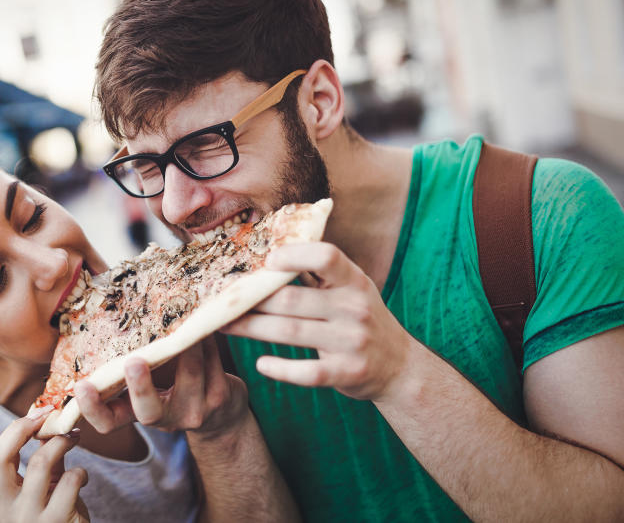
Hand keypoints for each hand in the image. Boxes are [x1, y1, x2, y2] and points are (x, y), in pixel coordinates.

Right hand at [0, 409, 89, 521]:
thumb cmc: (54, 516)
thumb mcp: (41, 490)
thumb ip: (44, 460)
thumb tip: (51, 422)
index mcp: (0, 496)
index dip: (14, 431)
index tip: (37, 415)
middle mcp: (8, 508)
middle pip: (0, 459)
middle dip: (23, 430)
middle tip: (49, 417)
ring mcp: (31, 517)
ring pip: (40, 464)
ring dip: (62, 442)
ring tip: (74, 437)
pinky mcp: (57, 522)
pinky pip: (70, 482)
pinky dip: (80, 472)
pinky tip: (82, 476)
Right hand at [74, 337, 249, 438]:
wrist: (222, 416)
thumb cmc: (172, 389)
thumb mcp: (147, 384)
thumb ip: (129, 364)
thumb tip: (106, 316)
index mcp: (136, 414)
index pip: (108, 422)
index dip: (92, 409)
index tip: (81, 385)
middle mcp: (164, 419)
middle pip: (149, 412)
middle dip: (141, 386)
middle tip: (133, 362)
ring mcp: (194, 410)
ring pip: (190, 375)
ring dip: (186, 346)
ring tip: (184, 320)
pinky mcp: (220, 397)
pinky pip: (212, 364)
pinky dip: (207, 341)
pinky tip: (205, 325)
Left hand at [221, 242, 415, 401]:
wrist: (399, 366)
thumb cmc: (362, 319)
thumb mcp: (352, 289)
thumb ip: (319, 273)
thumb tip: (270, 251)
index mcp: (355, 281)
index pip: (326, 256)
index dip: (293, 255)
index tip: (266, 260)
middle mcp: (355, 308)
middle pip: (291, 299)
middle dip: (252, 300)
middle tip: (223, 299)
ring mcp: (351, 342)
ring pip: (289, 332)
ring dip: (251, 328)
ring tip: (225, 325)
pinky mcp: (346, 372)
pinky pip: (307, 372)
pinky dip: (281, 369)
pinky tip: (261, 364)